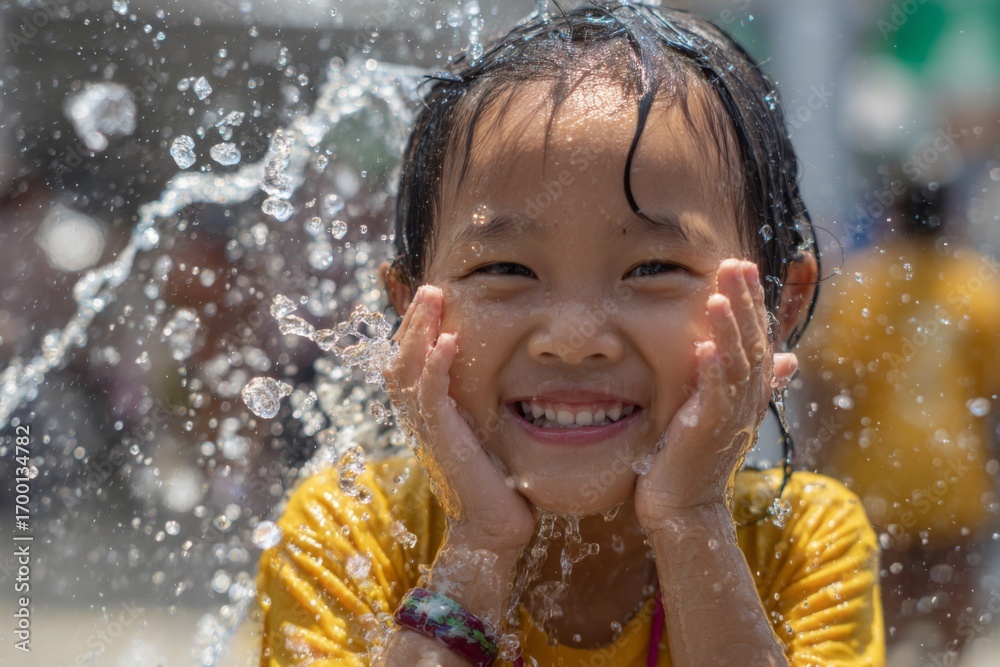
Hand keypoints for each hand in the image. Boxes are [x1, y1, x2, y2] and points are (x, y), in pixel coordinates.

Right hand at [384, 285, 535, 554]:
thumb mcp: (486, 431)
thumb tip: (502, 369)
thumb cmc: (499, 483)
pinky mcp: (443, 443)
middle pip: (399, 360)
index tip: (431, 298)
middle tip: (429, 287)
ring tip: (433, 298)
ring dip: (419, 331)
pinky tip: (448, 341)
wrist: (496, 529)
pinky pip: (431, 398)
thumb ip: (481, 402)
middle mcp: (420, 420)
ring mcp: (428, 432)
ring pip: (408, 372)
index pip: (409, 363)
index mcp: (428, 415)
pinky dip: (436, 367)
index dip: (415, 329)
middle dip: (413, 321)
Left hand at [634, 259, 797, 528]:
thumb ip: (752, 381)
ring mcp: (731, 416)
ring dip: (729, 330)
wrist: (685, 505)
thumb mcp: (726, 411)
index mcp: (750, 390)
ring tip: (720, 298)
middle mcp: (747, 400)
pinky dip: (712, 372)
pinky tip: (705, 348)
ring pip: (737, 365)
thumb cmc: (697, 457)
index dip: (751, 303)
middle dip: (743, 303)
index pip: (756, 337)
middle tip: (735, 265)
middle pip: (751, 342)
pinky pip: (715, 397)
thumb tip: (789, 358)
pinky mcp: (710, 432)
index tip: (742, 267)